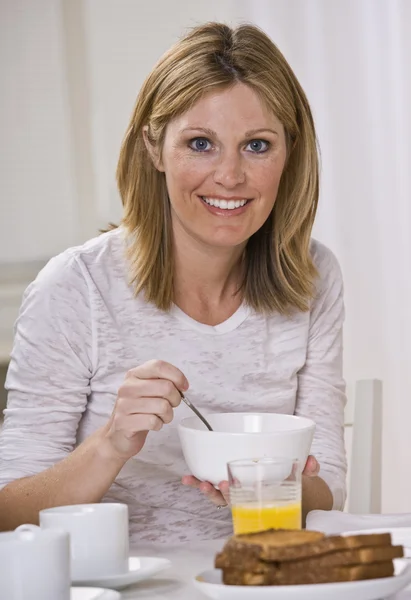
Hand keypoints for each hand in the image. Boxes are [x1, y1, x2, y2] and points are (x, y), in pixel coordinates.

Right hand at [103, 360, 187, 460]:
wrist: (119, 434)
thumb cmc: (140, 410)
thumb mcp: (149, 390)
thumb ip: (163, 382)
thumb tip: (182, 385)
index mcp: (134, 375)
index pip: (158, 366)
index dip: (176, 375)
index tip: (184, 386)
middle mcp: (127, 387)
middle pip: (166, 387)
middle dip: (176, 399)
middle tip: (171, 405)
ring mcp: (124, 405)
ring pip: (163, 406)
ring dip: (168, 415)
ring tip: (161, 416)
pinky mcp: (124, 422)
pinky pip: (154, 422)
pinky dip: (159, 425)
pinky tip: (152, 424)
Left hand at [182, 455, 319, 506]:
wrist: (290, 494)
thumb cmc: (291, 485)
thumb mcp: (302, 479)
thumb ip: (308, 470)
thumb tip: (312, 462)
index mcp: (260, 499)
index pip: (243, 501)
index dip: (232, 495)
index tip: (224, 486)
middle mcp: (245, 500)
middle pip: (226, 500)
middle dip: (216, 493)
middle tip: (211, 483)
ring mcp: (235, 494)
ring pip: (216, 496)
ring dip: (203, 488)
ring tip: (192, 480)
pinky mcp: (226, 486)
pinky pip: (210, 485)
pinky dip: (198, 482)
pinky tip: (187, 478)